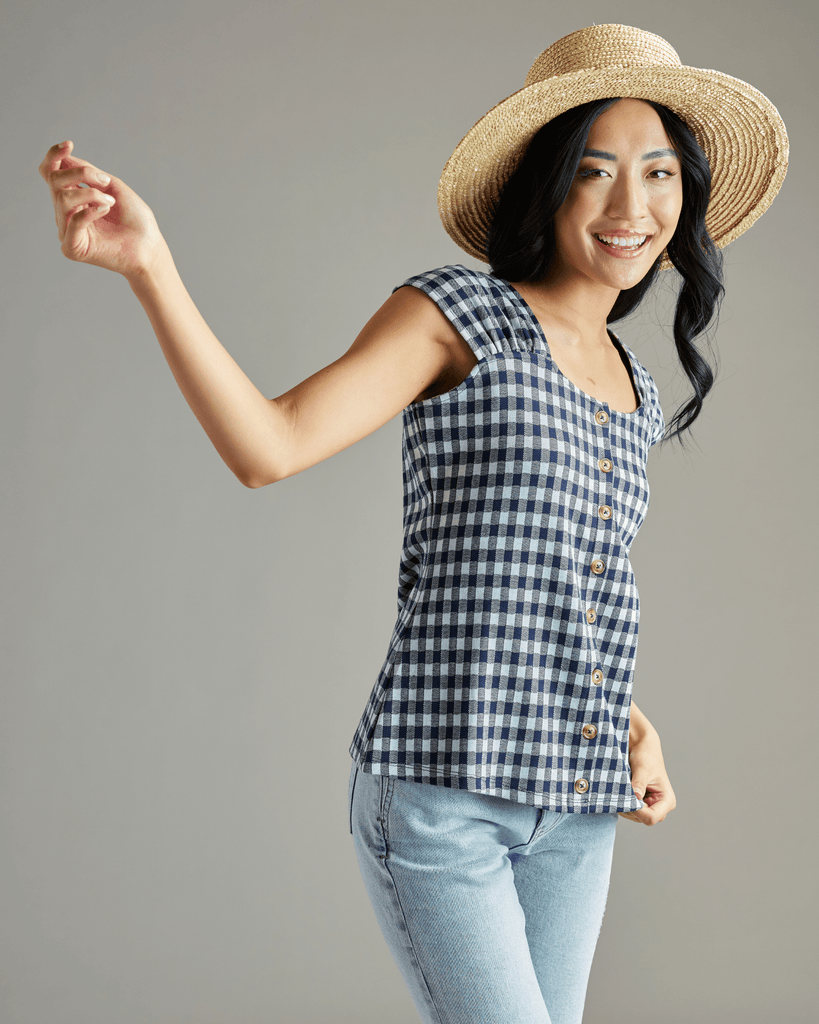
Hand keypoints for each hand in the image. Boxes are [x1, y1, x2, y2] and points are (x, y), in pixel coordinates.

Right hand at [38, 140, 169, 279]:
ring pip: (62, 199)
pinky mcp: (72, 248)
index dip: (54, 156)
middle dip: (80, 173)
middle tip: (105, 182)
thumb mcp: (112, 186)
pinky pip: (72, 222)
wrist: (149, 247)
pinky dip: (90, 211)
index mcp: (73, 198)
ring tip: (111, 201)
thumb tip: (64, 159)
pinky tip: (106, 210)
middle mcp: (66, 213)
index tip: (69, 144)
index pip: (51, 173)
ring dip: (90, 194)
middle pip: (54, 181)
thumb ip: (87, 173)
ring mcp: (67, 231)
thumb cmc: (135, 219)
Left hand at [618, 729, 676, 825]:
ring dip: (625, 805)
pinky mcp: (642, 804)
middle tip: (621, 792)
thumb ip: (639, 783)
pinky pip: (631, 811)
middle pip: (643, 819)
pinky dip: (624, 804)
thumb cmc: (646, 756)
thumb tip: (636, 797)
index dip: (637, 811)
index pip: (651, 818)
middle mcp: (661, 807)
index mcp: (667, 800)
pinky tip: (621, 791)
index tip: (626, 797)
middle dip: (630, 808)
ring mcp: (651, 806)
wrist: (642, 747)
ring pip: (635, 817)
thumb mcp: (642, 769)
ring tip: (621, 789)